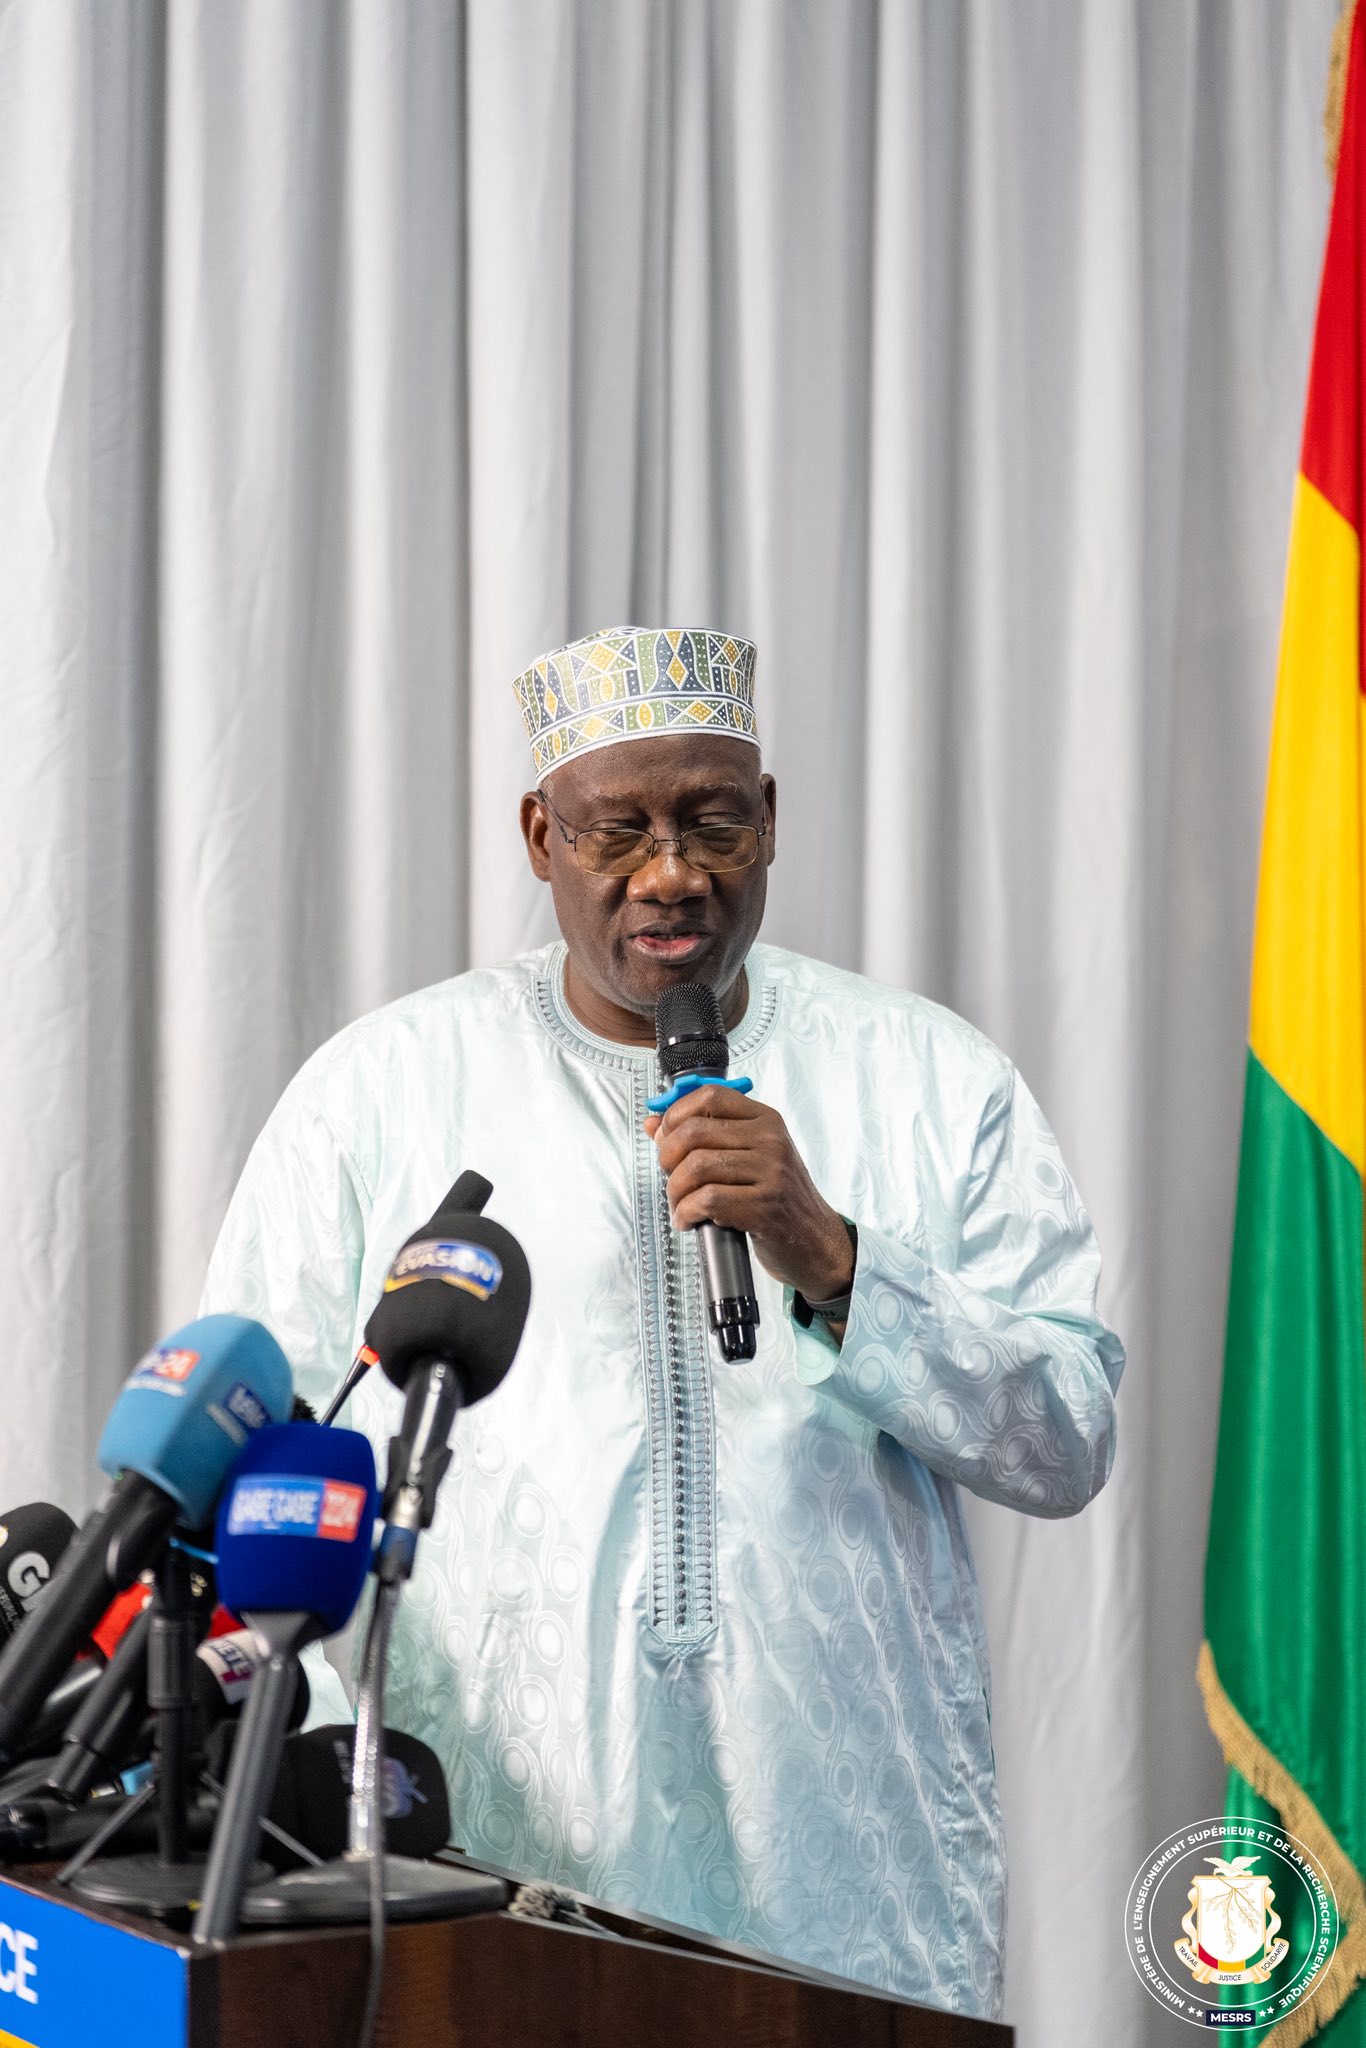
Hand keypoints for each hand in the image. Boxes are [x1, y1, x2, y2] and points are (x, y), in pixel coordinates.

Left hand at [643, 1087, 855, 1302]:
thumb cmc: (776, 1198)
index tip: (666, 1138)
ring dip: (676, 1192)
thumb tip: (652, 1123)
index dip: (676, 1115)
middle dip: (668, 1159)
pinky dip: (686, 1213)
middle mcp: (771, 1140)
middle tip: (671, 1179)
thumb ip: (704, 1136)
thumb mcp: (748, 1157)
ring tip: (681, 1206)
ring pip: (696, 1168)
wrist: (815, 1241)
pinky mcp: (765, 1207)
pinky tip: (689, 1221)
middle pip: (694, 1132)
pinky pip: (706, 1201)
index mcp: (766, 1120)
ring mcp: (771, 1172)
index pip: (710, 1096)